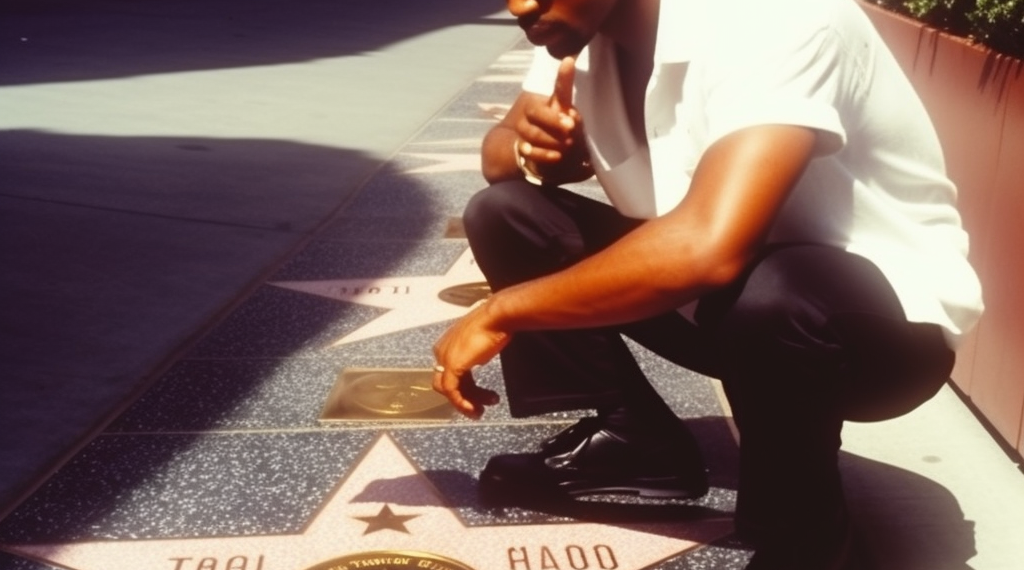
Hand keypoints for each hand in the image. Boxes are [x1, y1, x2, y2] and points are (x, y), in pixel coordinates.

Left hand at [432, 302, 508, 417]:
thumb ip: (477, 353)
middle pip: (448, 382)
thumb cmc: (494, 324)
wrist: (497, 317)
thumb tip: (479, 361)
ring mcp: (445, 358)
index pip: (450, 372)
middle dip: (466, 397)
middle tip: (481, 406)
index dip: (466, 387)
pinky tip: (473, 408)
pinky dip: (461, 403)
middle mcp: (442, 351)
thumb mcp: (482, 342)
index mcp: (447, 344)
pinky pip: (451, 392)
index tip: (480, 395)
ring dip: (464, 403)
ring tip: (480, 411)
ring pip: (448, 390)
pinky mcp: (451, 366)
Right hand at [516, 57, 587, 170]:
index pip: (559, 88)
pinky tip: (556, 156)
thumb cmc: (561, 138)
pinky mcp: (522, 148)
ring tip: (568, 144)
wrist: (539, 159)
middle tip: (571, 126)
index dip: (564, 76)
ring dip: (551, 139)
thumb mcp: (572, 127)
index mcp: (551, 103)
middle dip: (553, 120)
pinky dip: (544, 154)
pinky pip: (529, 151)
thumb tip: (574, 115)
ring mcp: (525, 130)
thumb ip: (576, 121)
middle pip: (536, 112)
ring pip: (532, 132)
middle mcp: (534, 113)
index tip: (569, 61)